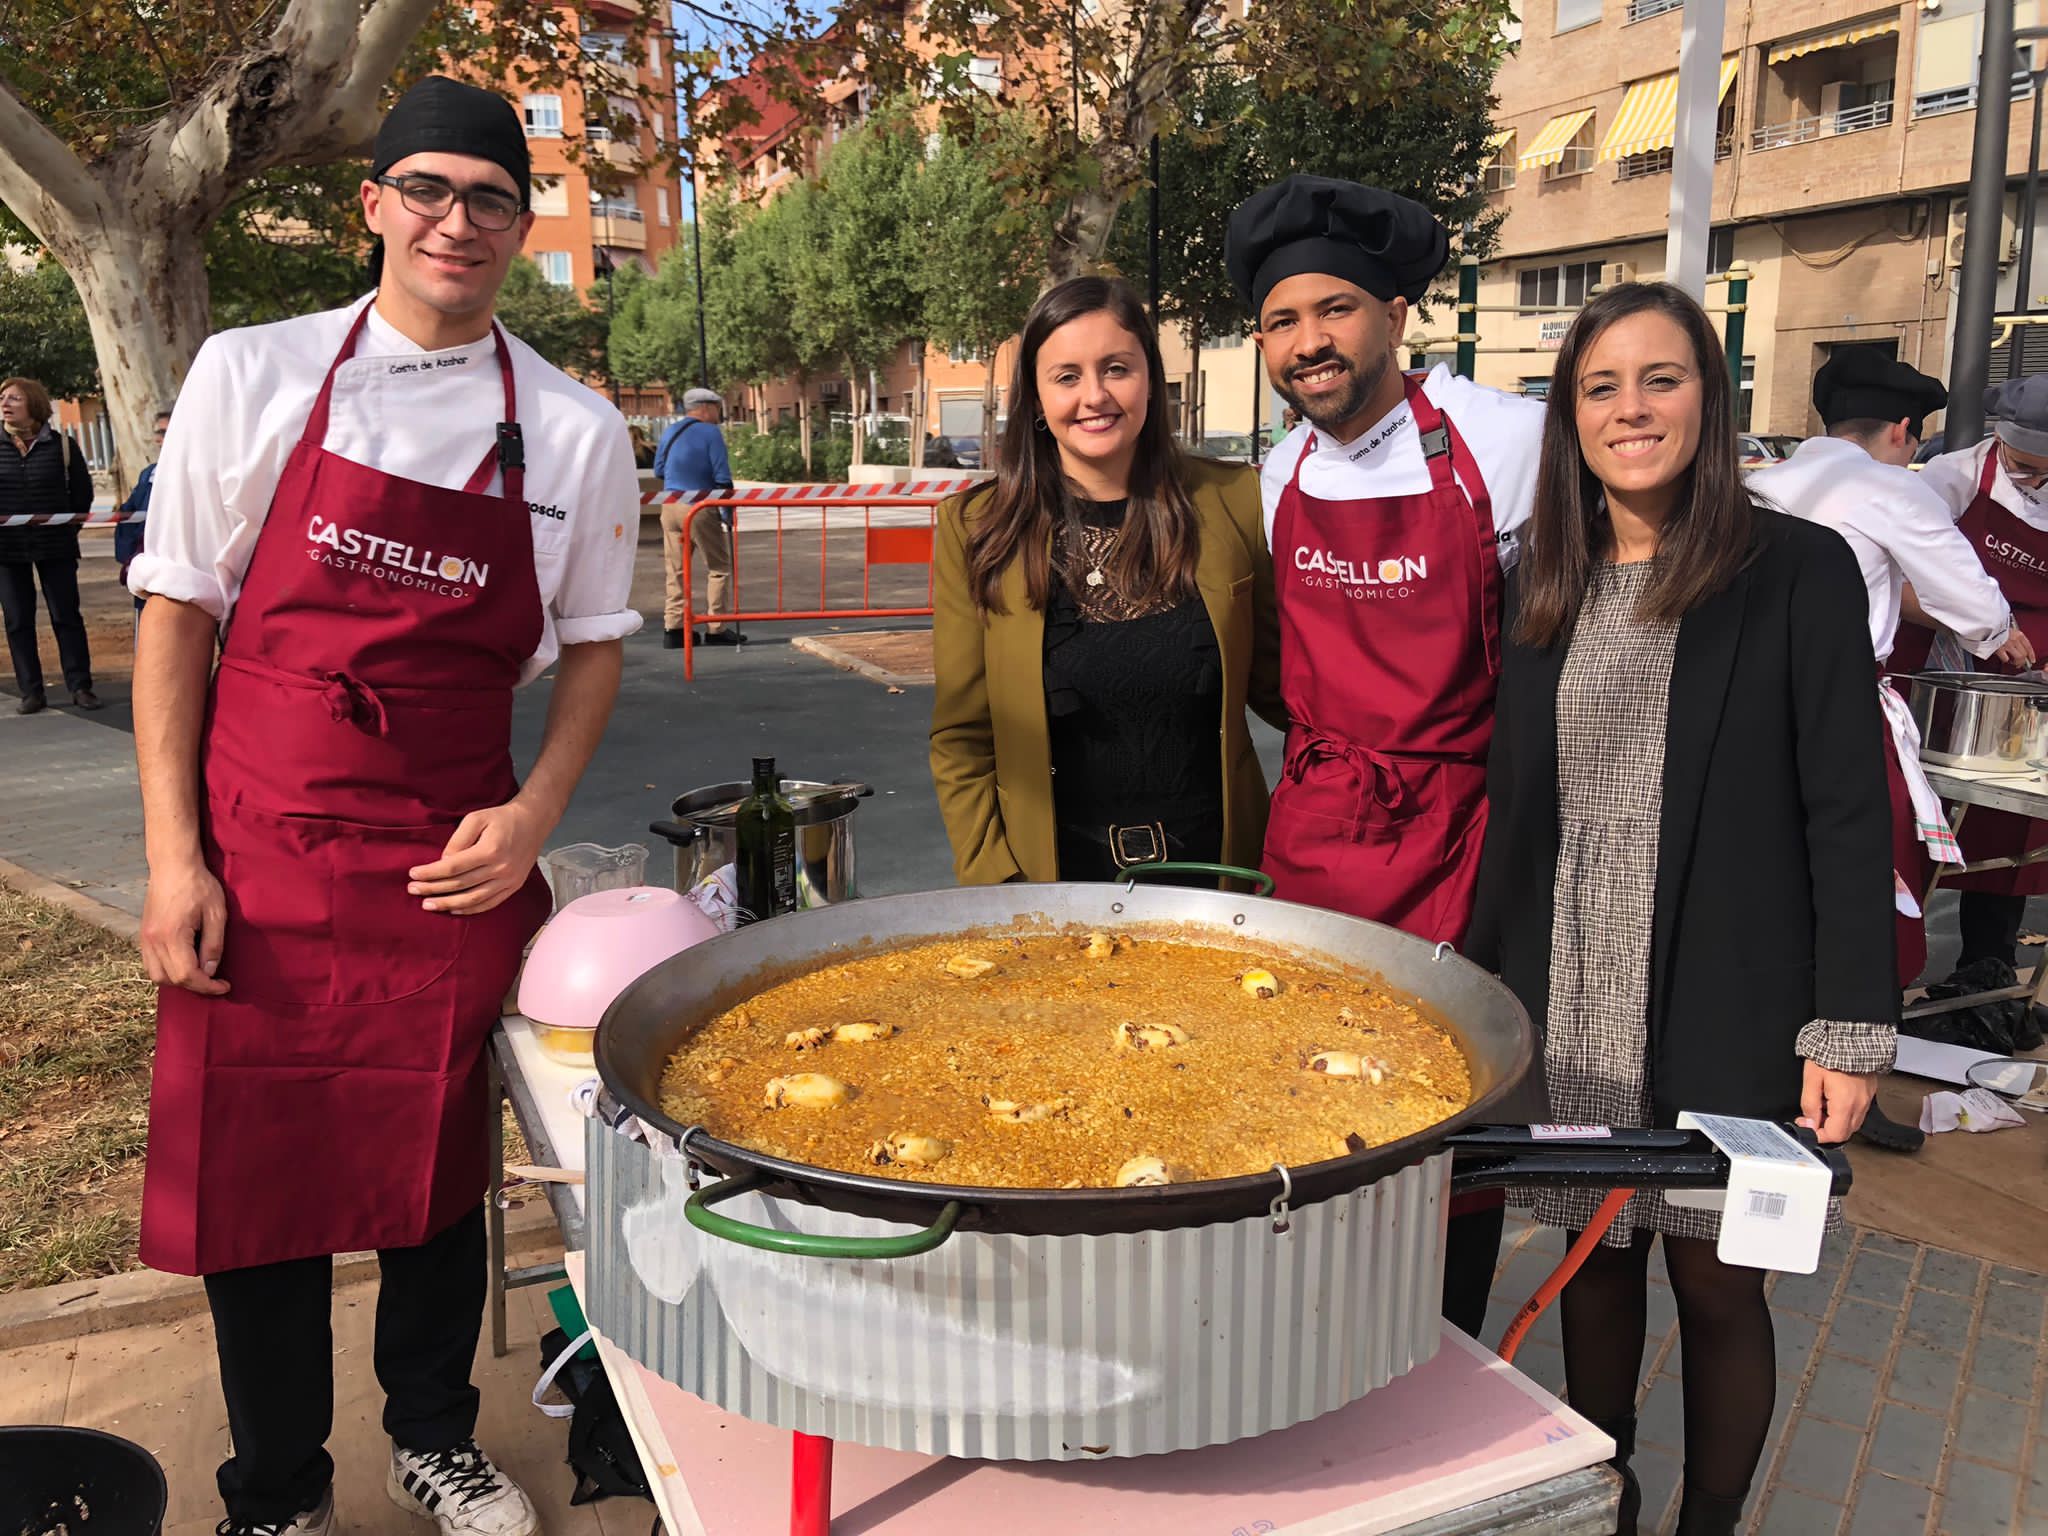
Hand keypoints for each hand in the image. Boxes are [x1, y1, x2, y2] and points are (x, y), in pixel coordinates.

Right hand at [140, 855, 230, 994]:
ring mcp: (145, 938)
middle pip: (170, 980)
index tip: (225, 986)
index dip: (207, 986)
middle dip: (195, 986)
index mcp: (171, 936)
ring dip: (178, 980)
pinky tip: (184, 963)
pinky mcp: (143, 934)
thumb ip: (214, 945)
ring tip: (200, 974)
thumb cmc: (198, 885)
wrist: (173, 865)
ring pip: (156, 975)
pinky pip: (150, 963)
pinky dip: (166, 970)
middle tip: (215, 981)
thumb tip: (209, 971)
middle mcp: (153, 941)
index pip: (186, 975)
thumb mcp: (217, 914)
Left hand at [407, 799, 548, 914]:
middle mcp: (500, 868)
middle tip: (412, 891)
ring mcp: (509, 880)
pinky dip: (470, 909)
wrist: (534, 822)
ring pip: (473, 899)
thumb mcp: (476, 819)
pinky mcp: (514, 886)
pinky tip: (454, 909)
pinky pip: (490, 903)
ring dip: (448, 904)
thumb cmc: (502, 817)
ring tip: (428, 905)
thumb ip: (458, 840)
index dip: (430, 873)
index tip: (413, 874)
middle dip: (433, 889)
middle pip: (460, 885)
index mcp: (490, 850)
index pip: (452, 868)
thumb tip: (443, 862)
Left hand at [1797, 1060, 1878, 1143]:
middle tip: (1811, 1115)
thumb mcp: (1811, 1079)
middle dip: (1826, 1129)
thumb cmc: (1830, 1054)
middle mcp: (1859, 1106)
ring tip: (1822, 1102)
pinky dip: (1844, 1112)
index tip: (1807, 1126)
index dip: (1819, 1135)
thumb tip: (1809, 1123)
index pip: (1835, 1135)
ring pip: (1851, 1123)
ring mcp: (1866, 1100)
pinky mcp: (1869, 1094)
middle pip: (1845, 1132)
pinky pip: (1857, 1112)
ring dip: (1835, 1120)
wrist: (1851, 1038)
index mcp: (1845, 1104)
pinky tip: (1833, 1098)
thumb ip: (1809, 1104)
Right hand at [1995, 629, 2037, 669]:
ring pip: (2018, 657)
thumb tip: (2020, 648)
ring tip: (2013, 663)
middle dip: (2023, 661)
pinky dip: (2006, 660)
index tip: (2032, 660)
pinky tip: (2005, 659)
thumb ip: (2015, 638)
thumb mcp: (2010, 630)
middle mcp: (2015, 640)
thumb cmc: (1998, 629)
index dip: (2031, 655)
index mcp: (2018, 635)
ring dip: (2016, 662)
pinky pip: (2006, 658)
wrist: (1988, 628)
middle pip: (2024, 654)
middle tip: (2020, 663)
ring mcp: (2008, 645)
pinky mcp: (2000, 650)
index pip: (2029, 647)